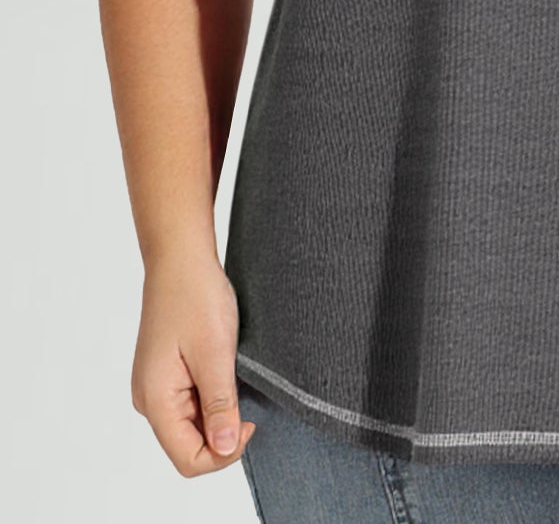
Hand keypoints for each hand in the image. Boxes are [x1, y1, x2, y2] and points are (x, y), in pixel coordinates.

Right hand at [131, 252, 256, 475]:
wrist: (180, 257)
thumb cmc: (195, 296)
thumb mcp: (215, 353)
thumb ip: (219, 405)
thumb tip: (226, 448)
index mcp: (155, 400)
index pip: (188, 459)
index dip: (224, 452)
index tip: (250, 420)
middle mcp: (149, 400)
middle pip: (189, 446)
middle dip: (222, 432)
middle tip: (246, 394)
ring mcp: (156, 388)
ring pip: (192, 425)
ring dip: (219, 411)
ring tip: (234, 374)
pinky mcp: (166, 375)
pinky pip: (191, 403)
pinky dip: (212, 395)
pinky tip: (225, 368)